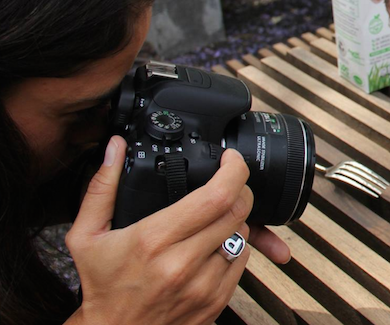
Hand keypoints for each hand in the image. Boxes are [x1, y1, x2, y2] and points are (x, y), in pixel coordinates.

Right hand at [65, 136, 257, 324]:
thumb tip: (115, 147)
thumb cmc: (102, 286)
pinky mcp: (216, 301)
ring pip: (243, 234)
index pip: (216, 197)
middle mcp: (183, 263)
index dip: (233, 170)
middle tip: (226, 183)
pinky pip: (241, 260)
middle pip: (238, 210)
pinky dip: (234, 245)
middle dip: (238, 189)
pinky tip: (212, 244)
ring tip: (213, 217)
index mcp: (154, 240)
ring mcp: (203, 285)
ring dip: (235, 218)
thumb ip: (101, 187)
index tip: (230, 160)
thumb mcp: (86, 235)